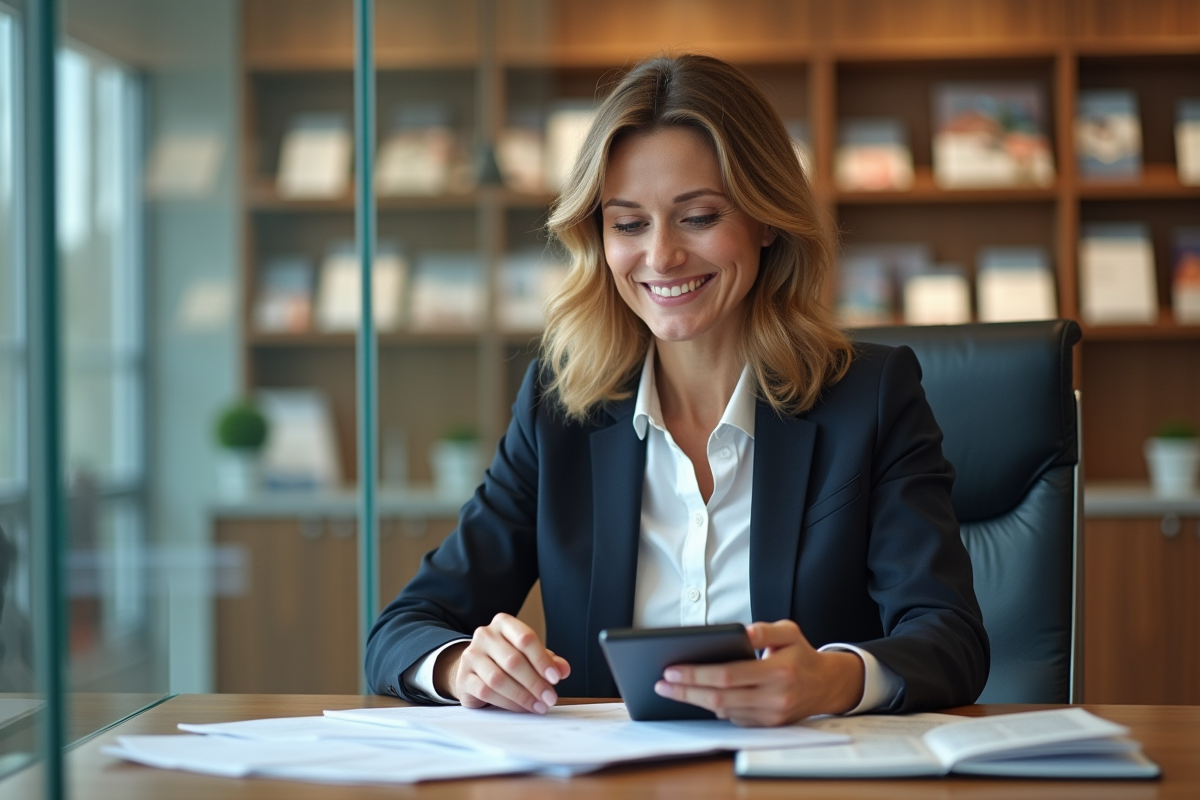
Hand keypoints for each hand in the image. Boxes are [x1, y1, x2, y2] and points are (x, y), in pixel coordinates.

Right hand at [436, 613, 570, 714]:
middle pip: (513, 660)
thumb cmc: (505, 659)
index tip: (555, 678)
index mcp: (503, 623)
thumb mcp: (529, 655)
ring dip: (522, 696)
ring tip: (538, 705)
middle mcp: (485, 635)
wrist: (474, 669)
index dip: (542, 660)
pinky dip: (507, 702)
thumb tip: (563, 669)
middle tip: (549, 697)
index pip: (525, 638)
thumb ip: (548, 660)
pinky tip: (521, 707)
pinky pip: (486, 692)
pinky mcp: (463, 678)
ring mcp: (471, 656)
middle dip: (535, 683)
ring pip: (498, 678)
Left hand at [652, 620, 864, 726]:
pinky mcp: (768, 726)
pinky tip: (697, 697)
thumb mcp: (789, 631)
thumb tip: (741, 632)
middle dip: (687, 691)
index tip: (673, 670)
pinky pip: (734, 719)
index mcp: (779, 671)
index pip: (728, 675)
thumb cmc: (801, 654)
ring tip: (671, 690)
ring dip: (695, 702)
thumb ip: (765, 629)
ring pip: (724, 711)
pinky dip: (714, 708)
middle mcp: (775, 697)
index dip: (697, 674)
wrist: (826, 685)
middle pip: (720, 698)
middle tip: (662, 684)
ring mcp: (771, 716)